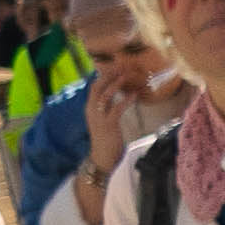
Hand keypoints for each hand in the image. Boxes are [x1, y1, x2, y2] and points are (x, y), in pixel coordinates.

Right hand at [80, 62, 185, 179]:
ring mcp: (99, 118)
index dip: (104, 75)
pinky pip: (116, 109)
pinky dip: (125, 100)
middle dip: (109, 75)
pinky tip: (134, 95)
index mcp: (90, 108)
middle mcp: (91, 110)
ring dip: (116, 84)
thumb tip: (121, 94)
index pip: (94, 87)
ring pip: (105, 95)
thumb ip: (109, 107)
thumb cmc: (106, 138)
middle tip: (121, 66)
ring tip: (127, 75)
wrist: (102, 157)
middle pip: (97, 87)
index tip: (116, 66)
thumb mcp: (105, 119)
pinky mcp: (108, 125)